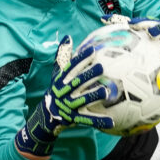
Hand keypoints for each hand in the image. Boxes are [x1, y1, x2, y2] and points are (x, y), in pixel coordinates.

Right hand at [15, 36, 114, 157]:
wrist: (47, 114)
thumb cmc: (57, 89)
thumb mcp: (57, 73)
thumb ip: (63, 55)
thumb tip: (68, 37)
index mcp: (61, 80)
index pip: (71, 67)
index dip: (82, 58)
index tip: (93, 50)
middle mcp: (64, 92)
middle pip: (77, 82)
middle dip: (89, 75)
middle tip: (102, 67)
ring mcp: (69, 106)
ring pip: (82, 100)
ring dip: (94, 96)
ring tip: (106, 92)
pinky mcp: (74, 119)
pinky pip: (88, 120)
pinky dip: (99, 121)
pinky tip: (112, 122)